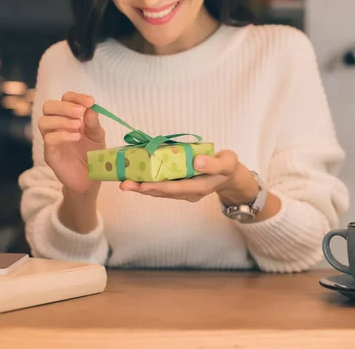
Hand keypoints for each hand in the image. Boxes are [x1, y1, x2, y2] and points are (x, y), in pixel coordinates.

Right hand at [39, 91, 105, 194]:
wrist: (91, 178)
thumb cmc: (93, 154)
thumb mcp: (98, 136)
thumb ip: (93, 123)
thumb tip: (91, 107)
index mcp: (69, 117)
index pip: (65, 98)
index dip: (76, 97)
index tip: (91, 102)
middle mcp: (57, 125)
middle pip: (48, 106)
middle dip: (64, 106)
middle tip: (80, 113)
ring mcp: (51, 139)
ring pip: (43, 121)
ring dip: (62, 120)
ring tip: (78, 126)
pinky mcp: (49, 153)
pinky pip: (48, 139)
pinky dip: (62, 135)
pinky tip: (76, 137)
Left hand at [119, 150, 257, 204]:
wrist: (230, 175)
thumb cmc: (228, 166)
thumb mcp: (227, 162)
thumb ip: (213, 163)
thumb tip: (196, 161)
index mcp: (199, 187)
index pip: (175, 188)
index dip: (157, 187)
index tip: (141, 184)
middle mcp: (189, 193)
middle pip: (163, 192)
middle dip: (143, 188)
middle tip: (124, 185)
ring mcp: (184, 191)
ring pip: (160, 191)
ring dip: (142, 187)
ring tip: (124, 183)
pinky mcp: (180, 186)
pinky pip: (163, 187)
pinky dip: (149, 182)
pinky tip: (137, 178)